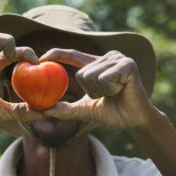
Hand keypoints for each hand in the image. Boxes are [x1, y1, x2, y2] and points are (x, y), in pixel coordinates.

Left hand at [40, 49, 156, 130]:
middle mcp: (106, 57)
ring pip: (92, 76)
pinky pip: (104, 78)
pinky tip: (121, 90)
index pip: (73, 55)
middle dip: (91, 91)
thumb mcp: (85, 109)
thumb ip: (66, 108)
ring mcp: (118, 59)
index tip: (40, 59)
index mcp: (96, 64)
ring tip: (115, 92)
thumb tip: (44, 110)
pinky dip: (110, 89)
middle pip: (82, 73)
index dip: (57, 55)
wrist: (135, 120)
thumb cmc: (112, 112)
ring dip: (101, 91)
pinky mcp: (127, 64)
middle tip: (106, 95)